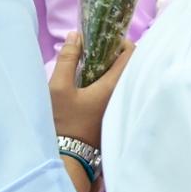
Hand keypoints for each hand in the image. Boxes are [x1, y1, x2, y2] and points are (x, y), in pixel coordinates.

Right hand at [49, 32, 133, 149]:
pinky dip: (107, 78)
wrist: (68, 156)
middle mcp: (122, 94)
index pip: (131, 54)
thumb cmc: (64, 122)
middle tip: (94, 48)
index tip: (102, 38)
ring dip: (109, 66)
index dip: (120, 41)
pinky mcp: (111, 111)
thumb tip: (75, 36)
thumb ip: (67, 60)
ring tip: (89, 61)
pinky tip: (89, 79)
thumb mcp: (59, 88)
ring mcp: (118, 103)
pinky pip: (116, 88)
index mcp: (114, 85)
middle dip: (113, 52)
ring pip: (121, 76)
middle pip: (128, 64)